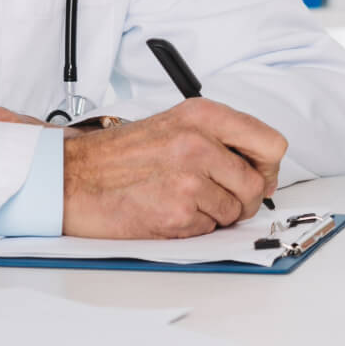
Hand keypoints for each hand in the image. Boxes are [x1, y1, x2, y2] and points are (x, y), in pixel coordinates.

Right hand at [61, 99, 285, 238]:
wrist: (73, 176)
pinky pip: (209, 229)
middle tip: (218, 196)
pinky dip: (193, 227)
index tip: (258, 174)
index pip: (271, 144)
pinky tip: (168, 210)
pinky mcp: (176, 212)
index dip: (268, 166)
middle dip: (243, 197)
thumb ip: (221, 138)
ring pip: (236, 210)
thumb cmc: (121, 155)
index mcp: (204, 116)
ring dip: (216, 213)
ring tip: (183, 199)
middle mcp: (200, 143)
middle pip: (258, 184)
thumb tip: (263, 167)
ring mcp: (189, 179)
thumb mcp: (176, 124)